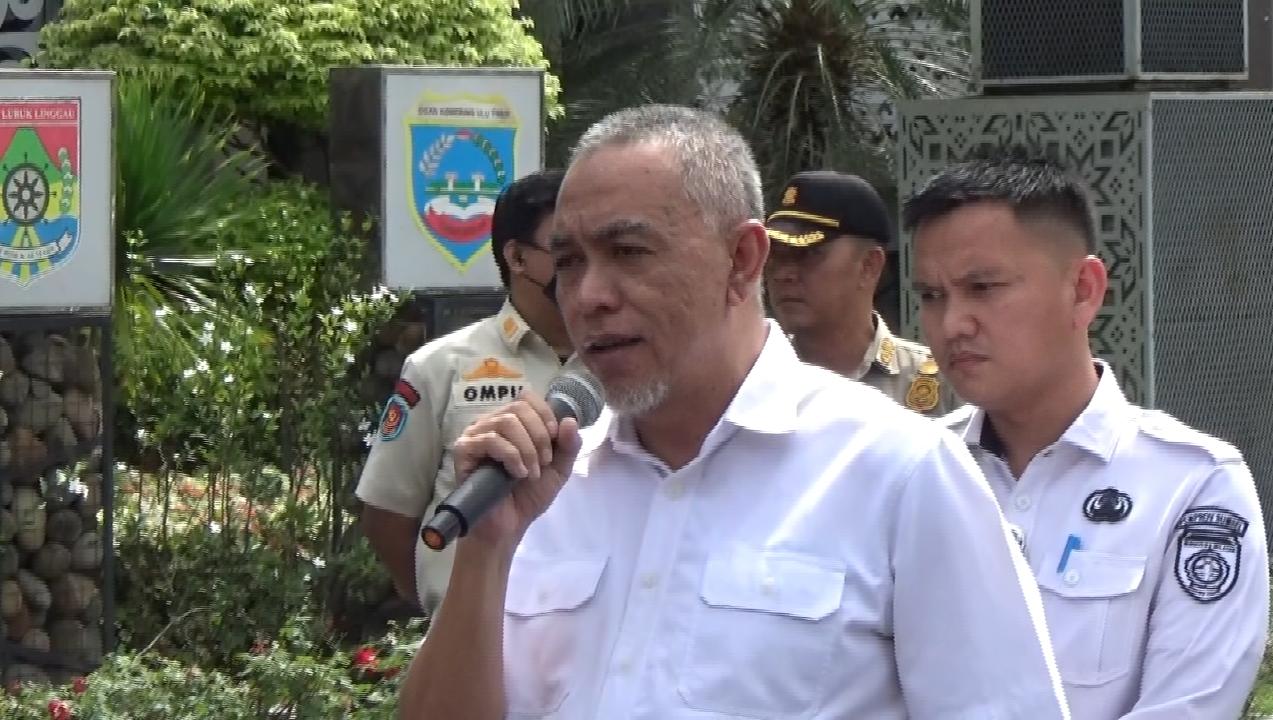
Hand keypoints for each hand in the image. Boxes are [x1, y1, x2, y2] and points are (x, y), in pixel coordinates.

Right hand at [450, 392, 581, 549]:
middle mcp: (490, 423)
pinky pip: (490, 440)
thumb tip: (569, 420)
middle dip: (539, 435)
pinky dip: (511, 456)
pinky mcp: (463, 451)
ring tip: (531, 473)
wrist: (508, 526)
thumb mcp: (558, 469)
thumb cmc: (528, 496)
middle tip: (544, 463)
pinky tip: (516, 474)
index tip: (555, 440)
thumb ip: (568, 445)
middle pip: (518, 408)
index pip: (526, 398)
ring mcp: (474, 436)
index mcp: (511, 423)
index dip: (545, 415)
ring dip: (527, 449)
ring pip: (506, 422)